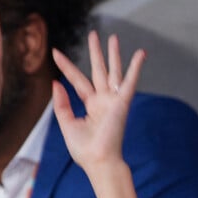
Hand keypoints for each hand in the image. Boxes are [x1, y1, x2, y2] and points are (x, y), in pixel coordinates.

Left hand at [52, 32, 144, 179]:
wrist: (98, 161)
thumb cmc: (84, 150)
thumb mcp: (67, 124)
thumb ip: (61, 104)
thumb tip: (55, 82)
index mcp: (90, 106)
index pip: (77, 81)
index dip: (66, 66)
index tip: (55, 52)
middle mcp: (102, 101)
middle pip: (98, 71)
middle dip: (96, 53)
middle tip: (94, 35)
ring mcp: (113, 101)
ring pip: (113, 72)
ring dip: (113, 55)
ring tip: (113, 37)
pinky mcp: (122, 103)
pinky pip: (130, 82)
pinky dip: (136, 68)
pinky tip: (141, 53)